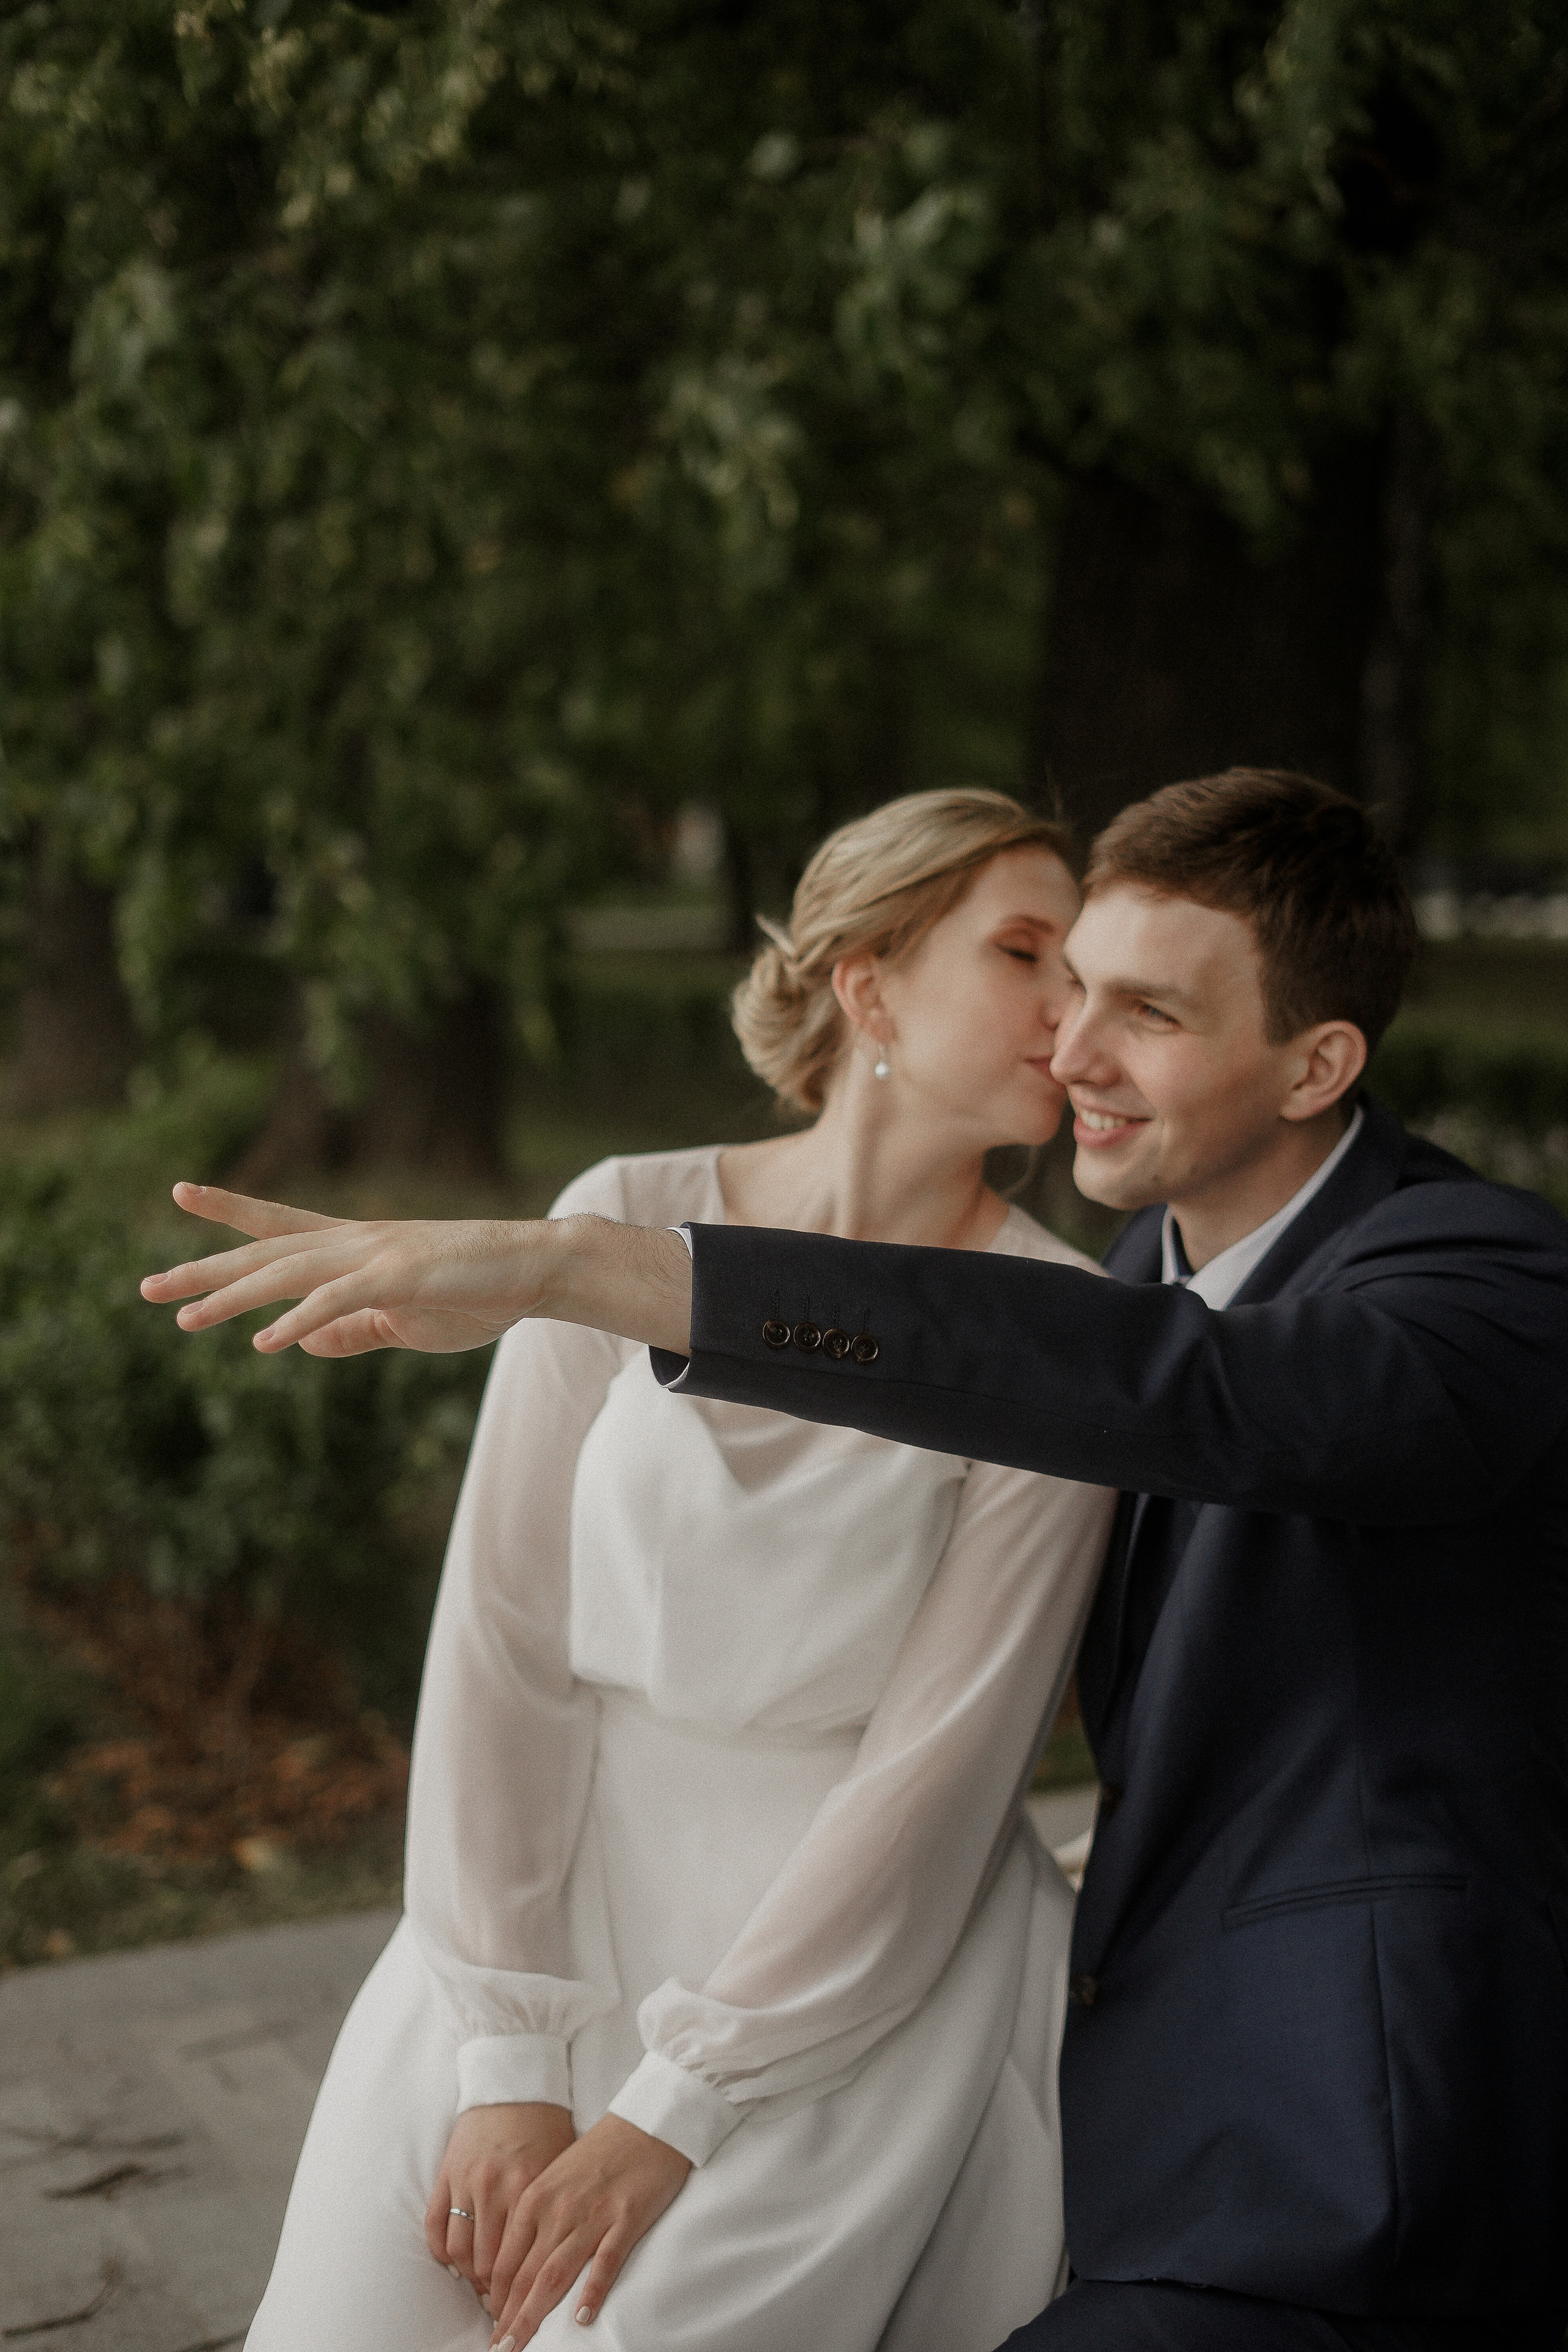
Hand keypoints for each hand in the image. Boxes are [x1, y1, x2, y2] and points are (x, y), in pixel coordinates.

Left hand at [139, 1183, 692, 1357]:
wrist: (537, 1267)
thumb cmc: (476, 1292)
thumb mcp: (402, 1321)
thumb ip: (350, 1331)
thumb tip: (296, 1343)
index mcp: (354, 1248)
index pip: (278, 1226)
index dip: (229, 1212)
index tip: (181, 1193)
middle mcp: (354, 1241)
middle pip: (265, 1252)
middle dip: (204, 1269)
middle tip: (145, 1287)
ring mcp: (375, 1255)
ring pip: (288, 1273)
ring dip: (233, 1296)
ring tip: (184, 1318)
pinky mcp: (400, 1277)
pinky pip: (338, 1301)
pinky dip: (299, 1320)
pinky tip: (265, 1341)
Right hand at [427, 2103, 576, 2310]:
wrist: (515, 2083)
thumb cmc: (547, 2127)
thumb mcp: (562, 2166)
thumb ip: (557, 2210)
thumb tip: (558, 2260)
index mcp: (528, 2187)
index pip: (519, 2261)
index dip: (518, 2293)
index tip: (522, 2308)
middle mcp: (495, 2187)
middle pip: (487, 2263)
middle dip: (494, 2292)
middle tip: (502, 2303)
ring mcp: (466, 2181)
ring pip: (459, 2251)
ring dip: (469, 2276)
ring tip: (481, 2286)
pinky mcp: (446, 2173)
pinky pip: (434, 2226)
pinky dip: (442, 2252)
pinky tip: (455, 2263)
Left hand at [485, 2114, 690, 2345]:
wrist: (647, 2121)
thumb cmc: (600, 2153)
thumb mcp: (556, 2179)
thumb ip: (535, 2218)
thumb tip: (514, 2264)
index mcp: (535, 2198)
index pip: (505, 2261)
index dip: (495, 2300)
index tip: (492, 2327)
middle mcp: (557, 2208)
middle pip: (524, 2275)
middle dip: (508, 2319)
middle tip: (499, 2350)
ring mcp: (592, 2214)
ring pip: (555, 2274)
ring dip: (535, 2315)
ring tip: (520, 2345)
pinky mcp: (626, 2217)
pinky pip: (606, 2260)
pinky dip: (592, 2290)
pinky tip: (582, 2316)